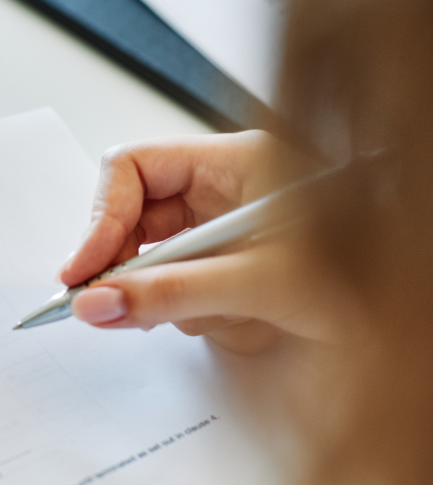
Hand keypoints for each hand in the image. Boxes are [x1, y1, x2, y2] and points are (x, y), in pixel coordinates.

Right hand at [59, 131, 337, 353]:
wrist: (405, 319)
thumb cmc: (364, 276)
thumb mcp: (260, 282)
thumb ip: (171, 293)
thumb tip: (98, 303)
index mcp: (232, 161)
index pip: (132, 170)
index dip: (100, 219)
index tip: (83, 272)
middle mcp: (222, 191)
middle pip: (136, 221)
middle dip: (133, 269)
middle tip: (116, 308)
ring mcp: (224, 233)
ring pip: (156, 265)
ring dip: (178, 301)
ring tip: (230, 314)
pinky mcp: (229, 271)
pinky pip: (182, 293)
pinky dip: (199, 317)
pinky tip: (242, 322)